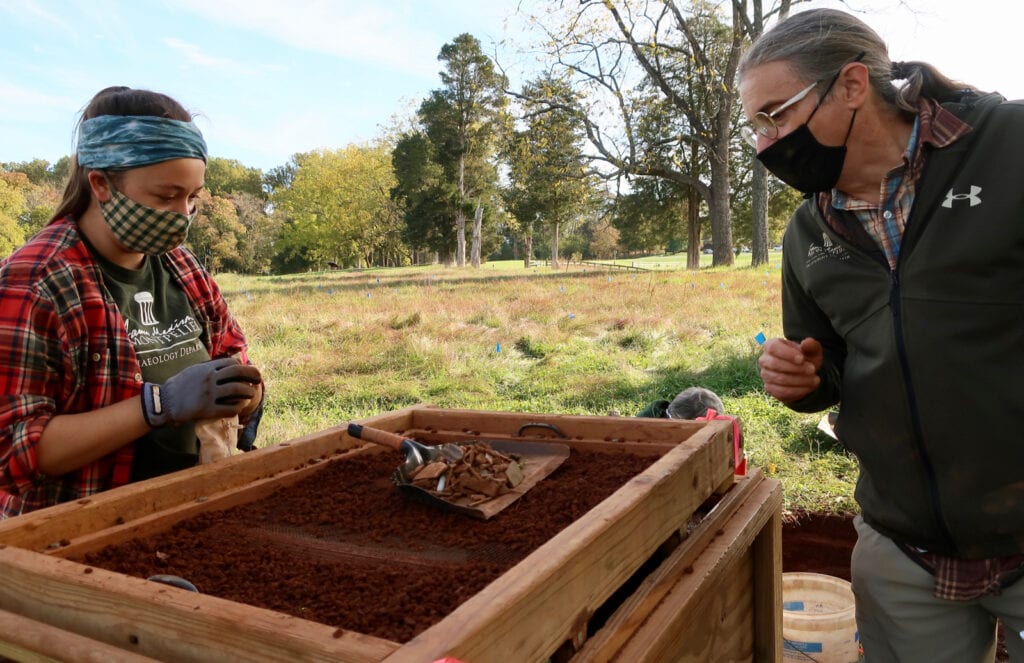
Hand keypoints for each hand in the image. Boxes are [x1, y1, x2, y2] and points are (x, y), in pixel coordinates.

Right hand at [141, 357, 261, 427]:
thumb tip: (227, 363)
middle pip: (238, 373)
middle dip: (252, 375)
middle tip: (259, 380)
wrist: (164, 402)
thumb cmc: (179, 386)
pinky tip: (240, 407)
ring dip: (248, 392)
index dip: (242, 367)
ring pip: (237, 390)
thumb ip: (209, 367)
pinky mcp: (207, 409)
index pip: (231, 363)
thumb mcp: (193, 370)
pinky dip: (238, 407)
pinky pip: (229, 408)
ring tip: (252, 394)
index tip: (247, 372)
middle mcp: (210, 378)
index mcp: (206, 368)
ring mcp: (209, 393)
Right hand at [758, 337, 822, 403]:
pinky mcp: (769, 388)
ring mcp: (765, 375)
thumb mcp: (811, 351)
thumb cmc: (805, 358)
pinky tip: (809, 387)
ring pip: (779, 379)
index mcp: (771, 345)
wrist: (802, 374)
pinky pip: (781, 391)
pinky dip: (797, 390)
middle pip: (775, 363)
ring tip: (815, 380)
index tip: (802, 359)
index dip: (787, 354)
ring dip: (799, 380)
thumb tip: (806, 342)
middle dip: (796, 368)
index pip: (773, 348)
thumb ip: (811, 346)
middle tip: (812, 370)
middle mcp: (765, 360)